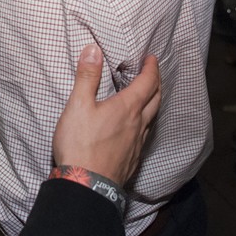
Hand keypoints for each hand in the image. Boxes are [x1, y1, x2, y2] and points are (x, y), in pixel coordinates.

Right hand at [53, 45, 160, 185]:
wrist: (86, 185)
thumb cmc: (80, 144)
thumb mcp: (78, 105)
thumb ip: (87, 77)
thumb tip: (93, 50)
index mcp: (127, 108)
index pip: (147, 82)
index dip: (152, 68)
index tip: (152, 58)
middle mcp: (138, 124)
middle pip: (156, 99)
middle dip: (157, 83)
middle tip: (153, 74)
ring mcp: (137, 143)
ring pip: (153, 119)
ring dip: (154, 103)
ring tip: (148, 97)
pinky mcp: (133, 159)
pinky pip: (146, 136)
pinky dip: (146, 123)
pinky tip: (138, 128)